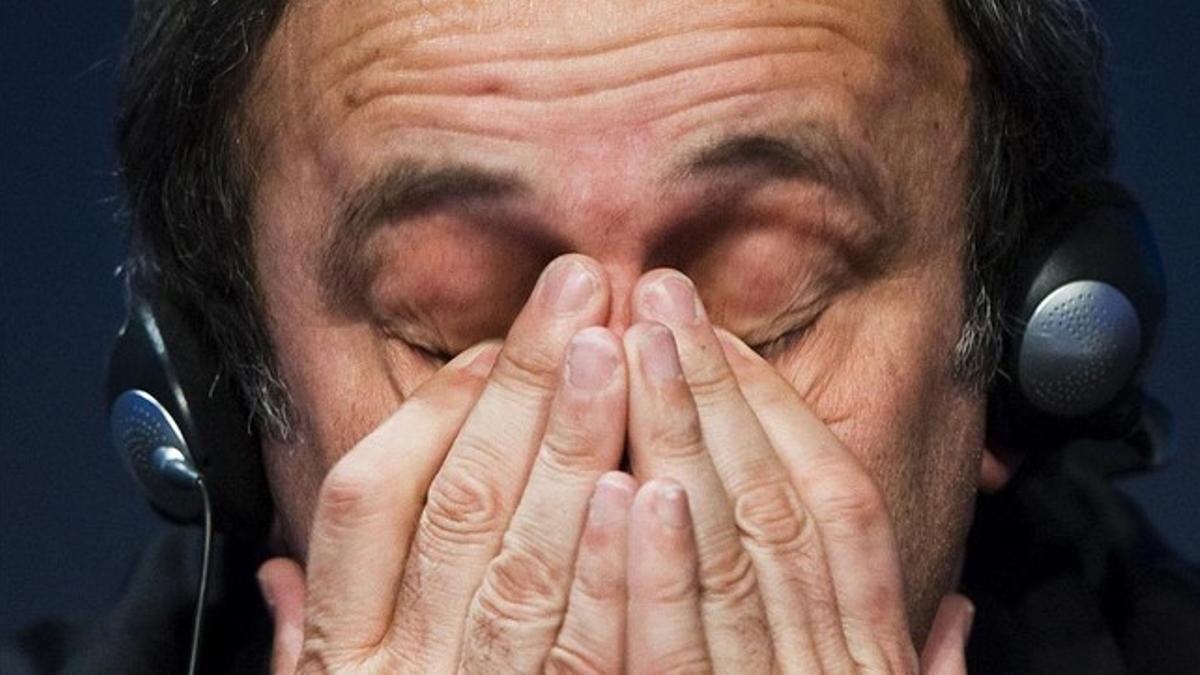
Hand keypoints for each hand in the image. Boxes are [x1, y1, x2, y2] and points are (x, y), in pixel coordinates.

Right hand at [257, 255, 639, 672]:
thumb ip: (305, 642)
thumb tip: (276, 574)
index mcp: (344, 658)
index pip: (367, 501)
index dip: (431, 413)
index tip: (489, 347)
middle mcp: (411, 671)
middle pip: (462, 504)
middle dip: (524, 387)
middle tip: (578, 292)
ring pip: (533, 559)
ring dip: (576, 445)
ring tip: (619, 351)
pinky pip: (598, 646)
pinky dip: (621, 565)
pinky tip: (655, 486)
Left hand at [619, 269, 973, 673]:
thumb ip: (917, 663)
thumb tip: (959, 618)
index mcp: (874, 654)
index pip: (843, 507)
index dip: (783, 415)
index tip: (723, 340)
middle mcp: (829, 663)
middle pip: (773, 504)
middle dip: (715, 391)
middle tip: (661, 300)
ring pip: (721, 550)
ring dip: (678, 441)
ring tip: (635, 349)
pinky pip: (670, 648)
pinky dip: (654, 568)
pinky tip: (624, 486)